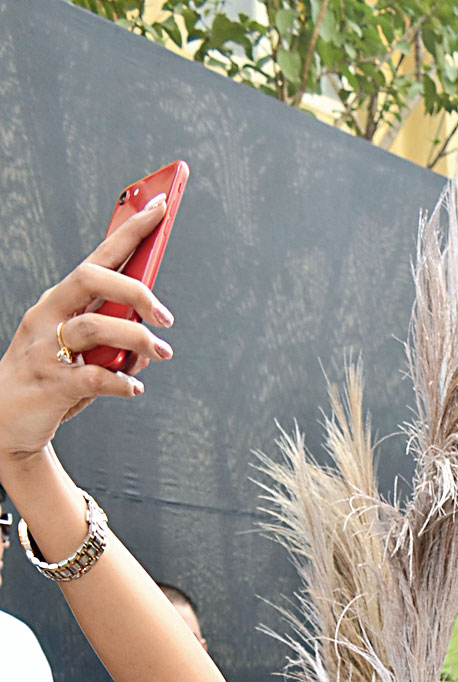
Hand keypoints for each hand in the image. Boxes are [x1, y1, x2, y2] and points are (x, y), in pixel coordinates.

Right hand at [0, 198, 172, 464]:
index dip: (129, 230)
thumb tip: (149, 340)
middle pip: (91, 279)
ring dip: (137, 339)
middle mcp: (49, 316)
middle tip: (166, 317)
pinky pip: (93, 378)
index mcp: (60, 302)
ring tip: (162, 354)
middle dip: (135, 290)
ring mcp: (46, 348)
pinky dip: (121, 382)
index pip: (98, 257)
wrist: (7, 422)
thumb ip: (113, 341)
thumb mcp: (81, 353)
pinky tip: (134, 388)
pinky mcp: (50, 384)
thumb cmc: (49, 380)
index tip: (161, 207)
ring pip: (94, 327)